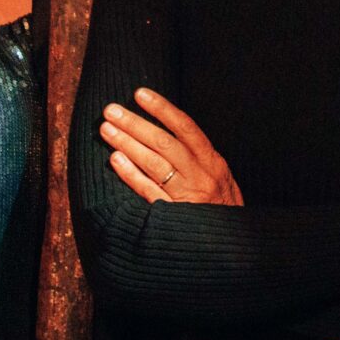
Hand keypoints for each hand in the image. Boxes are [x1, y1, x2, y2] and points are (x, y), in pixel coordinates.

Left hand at [101, 87, 242, 203]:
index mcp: (213, 162)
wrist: (233, 246)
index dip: (162, 109)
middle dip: (136, 123)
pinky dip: (132, 175)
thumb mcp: (220, 178)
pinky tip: (115, 160)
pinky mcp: (174, 216)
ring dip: (128, 144)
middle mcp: (201, 175)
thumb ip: (198, 157)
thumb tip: (169, 131)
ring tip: (106, 129)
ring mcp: (188, 196)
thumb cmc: (222, 209)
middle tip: (111, 110)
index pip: (186, 127)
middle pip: (164, 143)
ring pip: (154, 164)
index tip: (140, 93)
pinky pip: (149, 192)